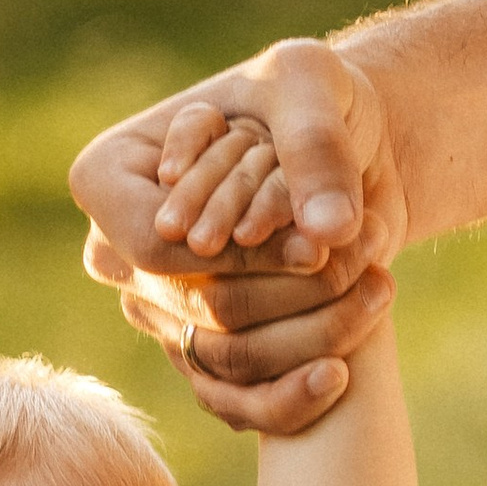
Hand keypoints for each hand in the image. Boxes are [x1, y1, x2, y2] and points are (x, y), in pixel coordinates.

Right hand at [70, 37, 407, 433]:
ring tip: (378, 285)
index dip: (239, 253)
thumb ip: (313, 145)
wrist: (348, 149)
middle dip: (295, 287)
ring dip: (315, 330)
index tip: (315, 240)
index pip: (155, 244)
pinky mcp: (204, 354)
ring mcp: (159, 312)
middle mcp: (120, 256)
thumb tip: (325, 232)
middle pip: (201, 303)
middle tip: (365, 248)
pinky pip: (234, 401)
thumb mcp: (310, 84)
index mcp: (108, 179)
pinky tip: (342, 373)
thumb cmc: (310, 98)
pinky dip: (293, 395)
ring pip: (228, 354)